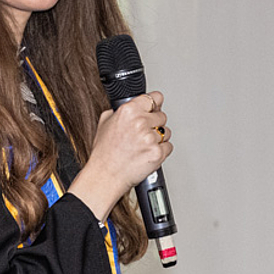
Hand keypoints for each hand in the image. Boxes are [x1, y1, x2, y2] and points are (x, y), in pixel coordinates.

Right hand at [68, 91, 170, 220]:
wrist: (106, 175)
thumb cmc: (104, 153)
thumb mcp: (105, 123)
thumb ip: (120, 111)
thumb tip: (133, 106)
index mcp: (128, 111)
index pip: (154, 97)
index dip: (155, 103)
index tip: (155, 107)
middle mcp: (140, 122)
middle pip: (162, 116)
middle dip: (155, 124)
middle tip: (144, 133)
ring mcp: (150, 138)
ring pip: (166, 132)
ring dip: (159, 138)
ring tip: (144, 145)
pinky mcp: (157, 153)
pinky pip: (168, 147)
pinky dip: (161, 151)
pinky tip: (147, 153)